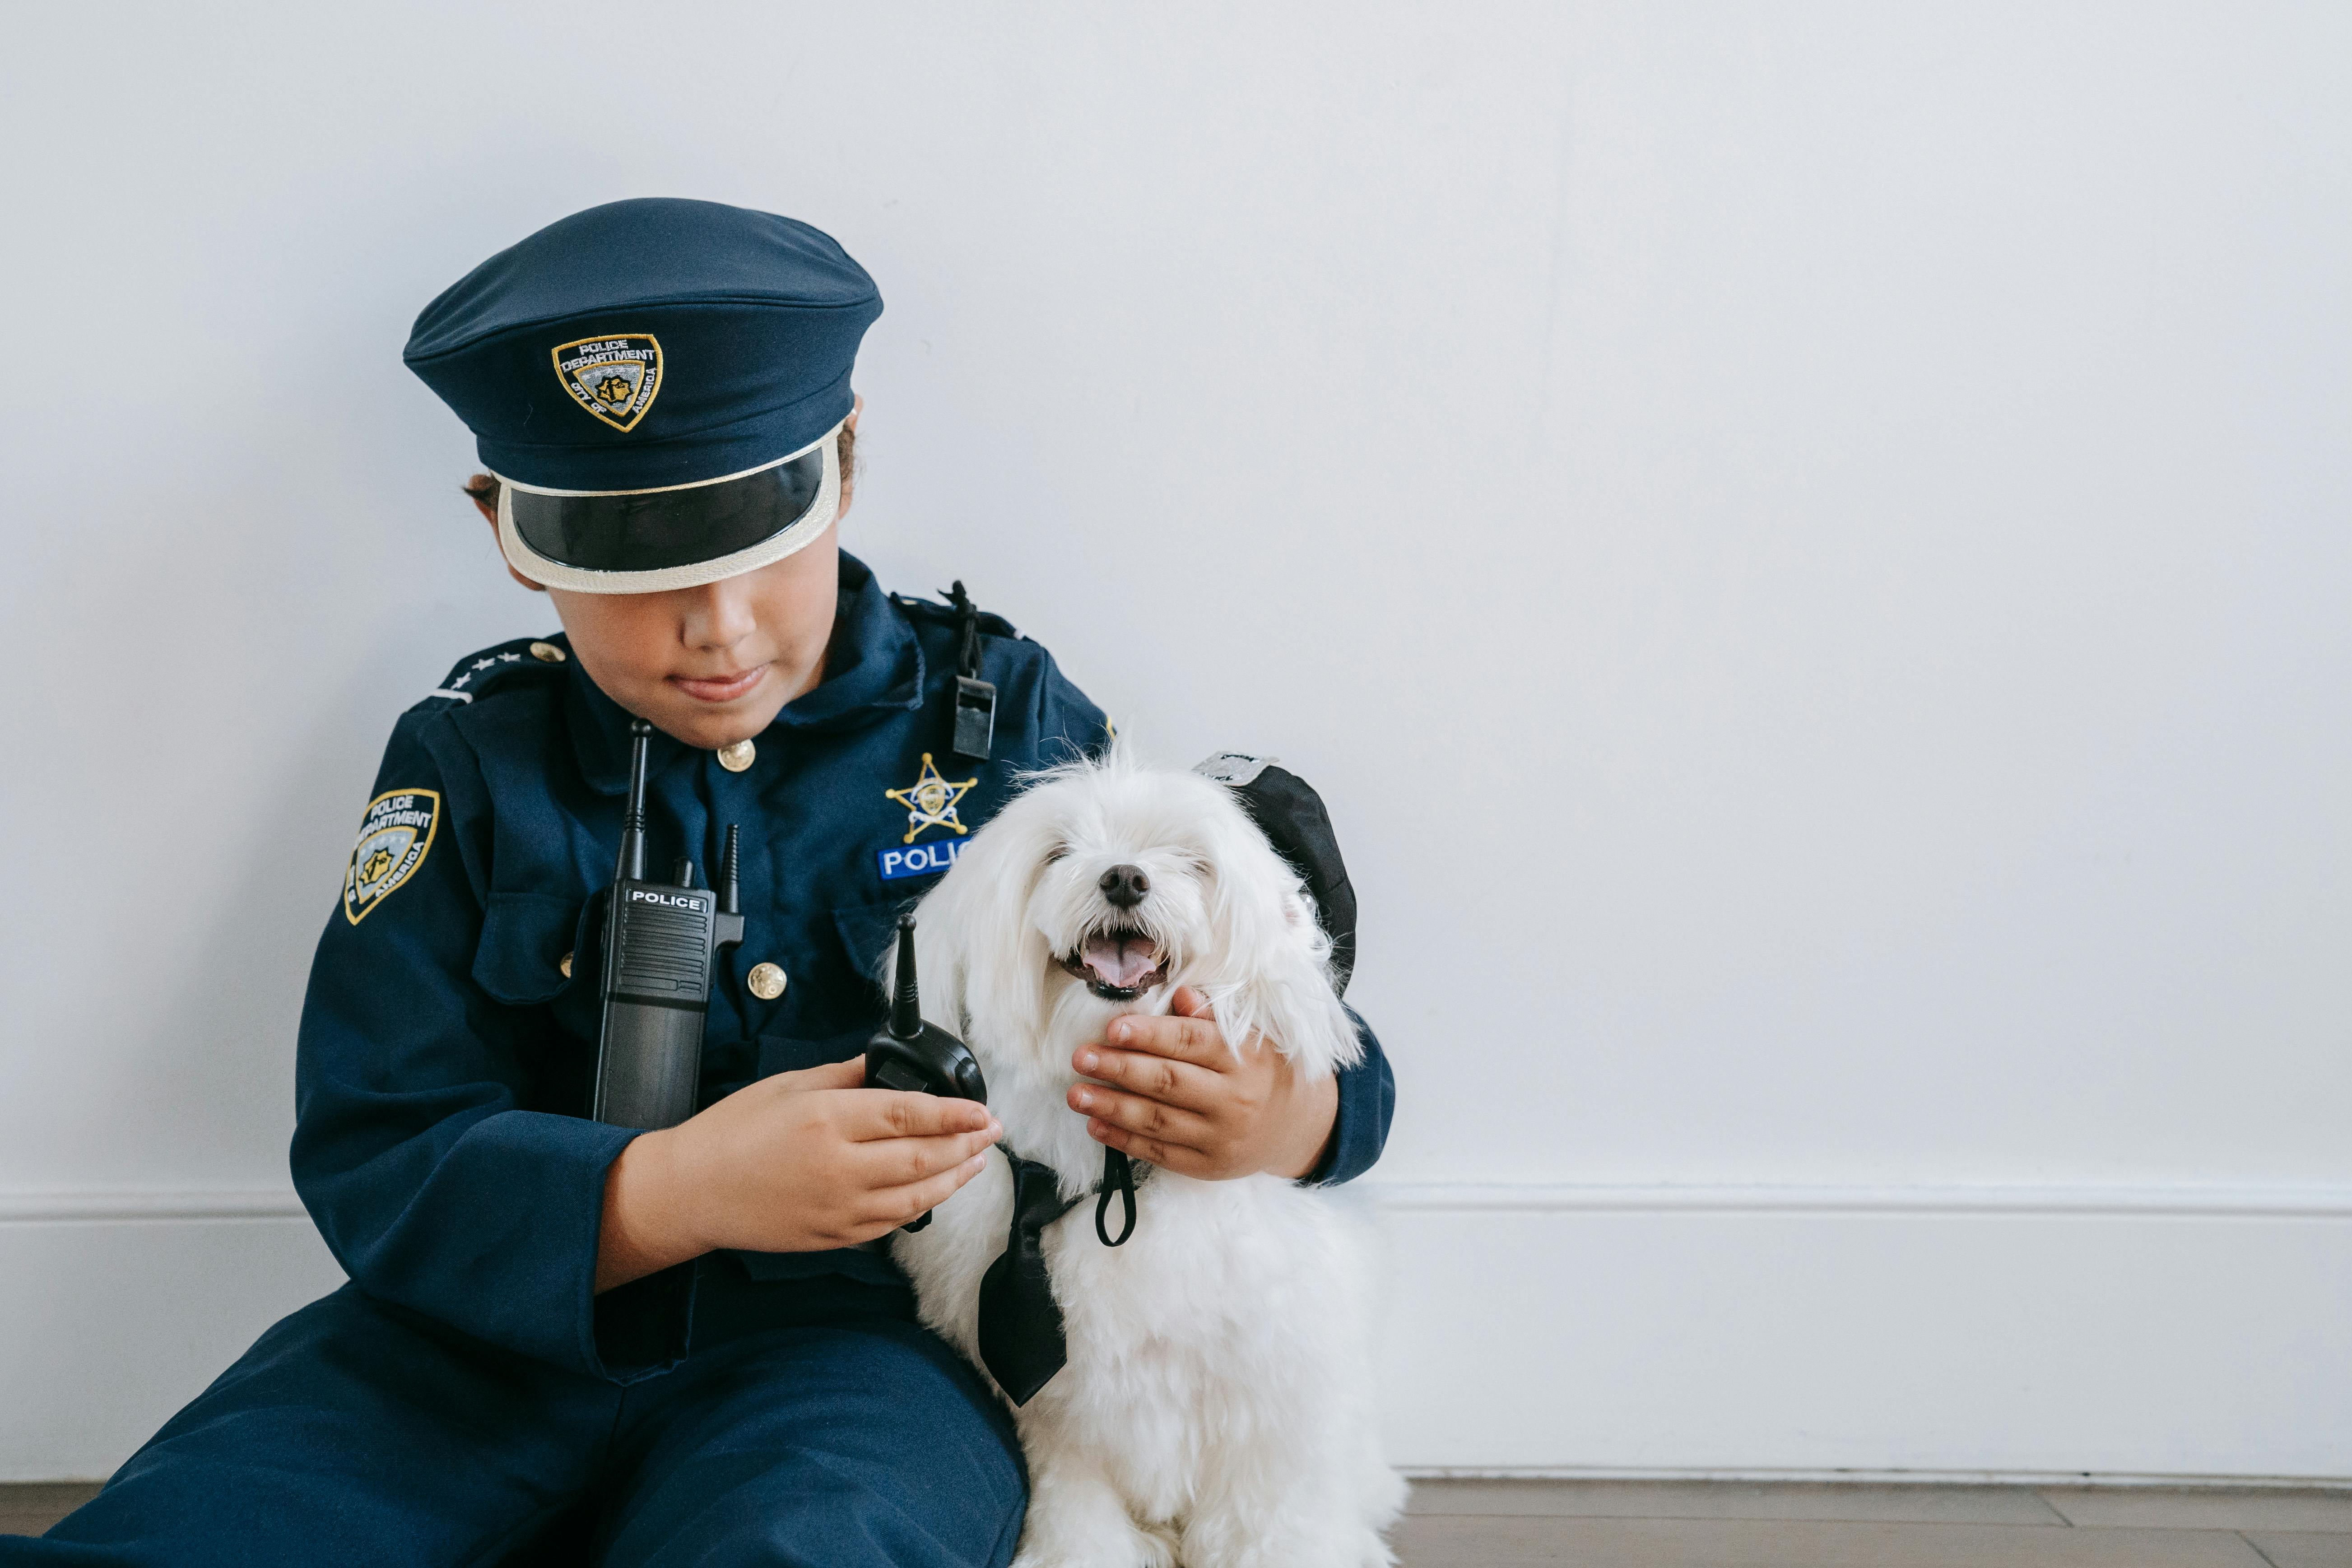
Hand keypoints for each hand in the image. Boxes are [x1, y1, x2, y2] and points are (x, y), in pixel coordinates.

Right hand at [596, 1056, 999, 1291]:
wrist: (692, 1191)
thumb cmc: (733, 1132)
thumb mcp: (788, 1086)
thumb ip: (845, 1076)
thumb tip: (887, 1064)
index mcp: (827, 1121)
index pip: (909, 1114)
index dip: (954, 1114)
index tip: (982, 1110)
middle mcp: (838, 1168)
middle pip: (923, 1157)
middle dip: (966, 1145)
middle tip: (992, 1131)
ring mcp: (838, 1209)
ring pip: (916, 1197)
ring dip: (954, 1177)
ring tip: (976, 1160)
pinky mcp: (833, 1236)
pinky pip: (891, 1223)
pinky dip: (921, 1205)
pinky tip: (935, 1190)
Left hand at [1068, 988, 1338, 1181]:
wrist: (1296, 1126)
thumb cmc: (1263, 1070)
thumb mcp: (1252, 1038)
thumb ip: (1213, 1018)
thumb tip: (1179, 995)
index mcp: (1244, 1060)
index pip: (1192, 1043)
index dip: (1151, 1035)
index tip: (1114, 1028)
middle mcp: (1233, 1100)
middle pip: (1168, 1082)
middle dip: (1120, 1069)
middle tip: (1081, 1058)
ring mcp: (1220, 1137)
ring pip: (1158, 1120)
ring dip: (1112, 1106)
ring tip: (1076, 1094)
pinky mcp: (1208, 1166)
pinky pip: (1160, 1152)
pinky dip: (1125, 1140)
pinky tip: (1096, 1125)